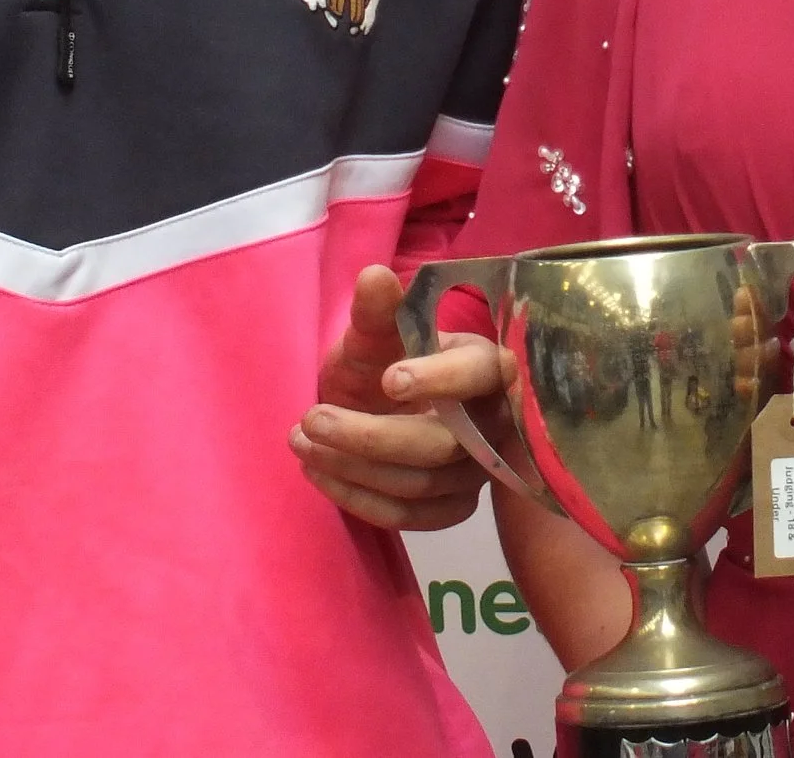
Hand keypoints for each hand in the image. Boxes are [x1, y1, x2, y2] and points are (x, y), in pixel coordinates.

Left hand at [291, 264, 506, 529]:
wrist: (377, 405)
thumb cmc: (385, 361)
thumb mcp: (375, 333)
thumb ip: (376, 311)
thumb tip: (374, 277)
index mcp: (484, 364)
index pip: (480, 372)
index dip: (441, 378)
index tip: (388, 378)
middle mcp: (492, 423)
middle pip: (443, 443)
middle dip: (370, 436)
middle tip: (311, 418)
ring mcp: (475, 470)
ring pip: (422, 483)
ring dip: (354, 467)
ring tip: (301, 441)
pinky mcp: (453, 506)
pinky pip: (412, 517)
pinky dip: (361, 500)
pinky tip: (318, 475)